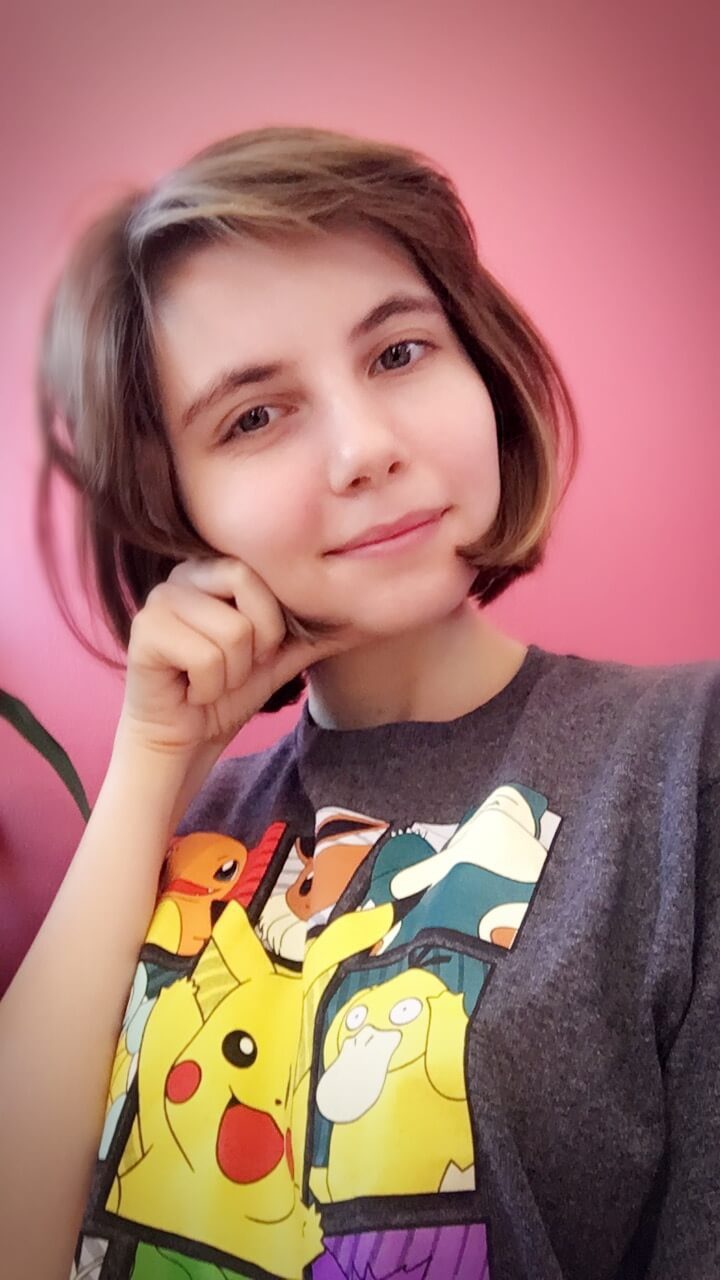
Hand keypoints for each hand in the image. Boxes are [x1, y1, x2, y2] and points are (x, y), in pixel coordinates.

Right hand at [115, 556, 352, 768]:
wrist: (183, 741)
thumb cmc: (227, 693)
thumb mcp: (281, 657)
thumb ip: (318, 631)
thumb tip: (372, 615)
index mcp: (213, 569)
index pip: (261, 571)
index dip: (271, 621)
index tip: (256, 651)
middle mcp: (182, 575)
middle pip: (248, 586)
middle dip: (256, 644)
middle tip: (234, 668)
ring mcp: (159, 600)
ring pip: (232, 631)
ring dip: (231, 673)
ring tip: (210, 681)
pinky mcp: (144, 633)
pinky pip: (206, 658)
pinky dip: (209, 687)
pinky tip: (191, 691)